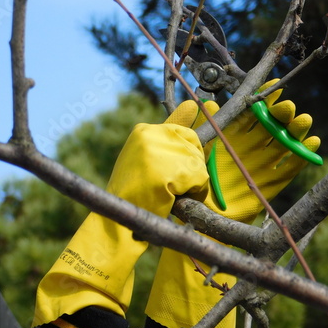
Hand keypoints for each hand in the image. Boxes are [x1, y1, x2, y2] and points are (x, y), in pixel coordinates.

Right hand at [32, 123, 209, 326]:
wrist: (116, 223)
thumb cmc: (135, 196)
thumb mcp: (151, 161)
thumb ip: (171, 137)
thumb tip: (192, 105)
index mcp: (143, 132)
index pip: (179, 126)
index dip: (193, 131)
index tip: (211, 104)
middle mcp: (150, 135)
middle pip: (194, 143)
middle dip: (192, 165)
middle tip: (171, 186)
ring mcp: (159, 151)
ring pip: (198, 162)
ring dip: (193, 183)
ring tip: (169, 195)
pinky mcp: (168, 168)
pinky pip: (200, 177)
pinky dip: (196, 193)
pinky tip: (175, 201)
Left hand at [145, 79, 320, 327]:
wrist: (186, 220)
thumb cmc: (179, 184)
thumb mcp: (177, 152)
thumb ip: (183, 126)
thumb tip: (201, 101)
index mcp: (226, 138)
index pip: (248, 114)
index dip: (262, 101)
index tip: (273, 88)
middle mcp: (245, 151)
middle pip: (269, 128)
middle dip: (280, 115)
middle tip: (286, 107)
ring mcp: (257, 168)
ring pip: (281, 146)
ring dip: (294, 132)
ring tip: (303, 120)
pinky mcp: (266, 188)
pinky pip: (286, 171)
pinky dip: (300, 158)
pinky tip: (313, 144)